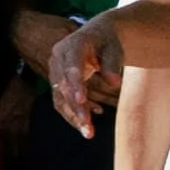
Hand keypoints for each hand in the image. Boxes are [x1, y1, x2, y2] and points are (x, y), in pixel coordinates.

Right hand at [44, 16, 117, 139]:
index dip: (75, 84)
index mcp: (71, 46)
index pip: (72, 67)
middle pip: (63, 86)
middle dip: (75, 108)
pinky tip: (88, 123)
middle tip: (88, 127)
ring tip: (88, 133)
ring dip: (73, 116)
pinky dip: (73, 114)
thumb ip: (113, 64)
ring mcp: (55, 71)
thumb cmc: (108, 42)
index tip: (81, 101)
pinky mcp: (57, 83)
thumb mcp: (114, 48)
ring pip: (60, 97)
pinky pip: (61, 101)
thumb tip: (115, 84)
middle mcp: (58, 59)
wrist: (97, 36)